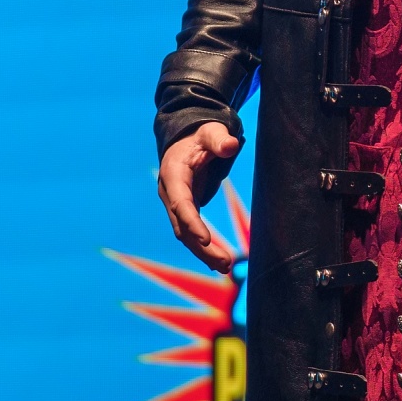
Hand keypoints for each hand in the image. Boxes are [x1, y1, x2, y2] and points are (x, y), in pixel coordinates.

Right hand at [157, 121, 242, 272]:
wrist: (185, 139)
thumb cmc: (200, 135)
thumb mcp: (210, 132)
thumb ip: (220, 139)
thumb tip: (231, 145)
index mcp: (173, 175)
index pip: (181, 203)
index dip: (192, 222)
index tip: (206, 240)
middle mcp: (170, 194)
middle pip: (182, 226)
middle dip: (202, 247)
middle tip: (226, 263)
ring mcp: (175, 205)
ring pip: (185, 235)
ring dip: (204, 253)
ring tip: (227, 268)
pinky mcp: (183, 211)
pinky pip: (190, 233)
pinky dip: (203, 249)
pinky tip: (218, 264)